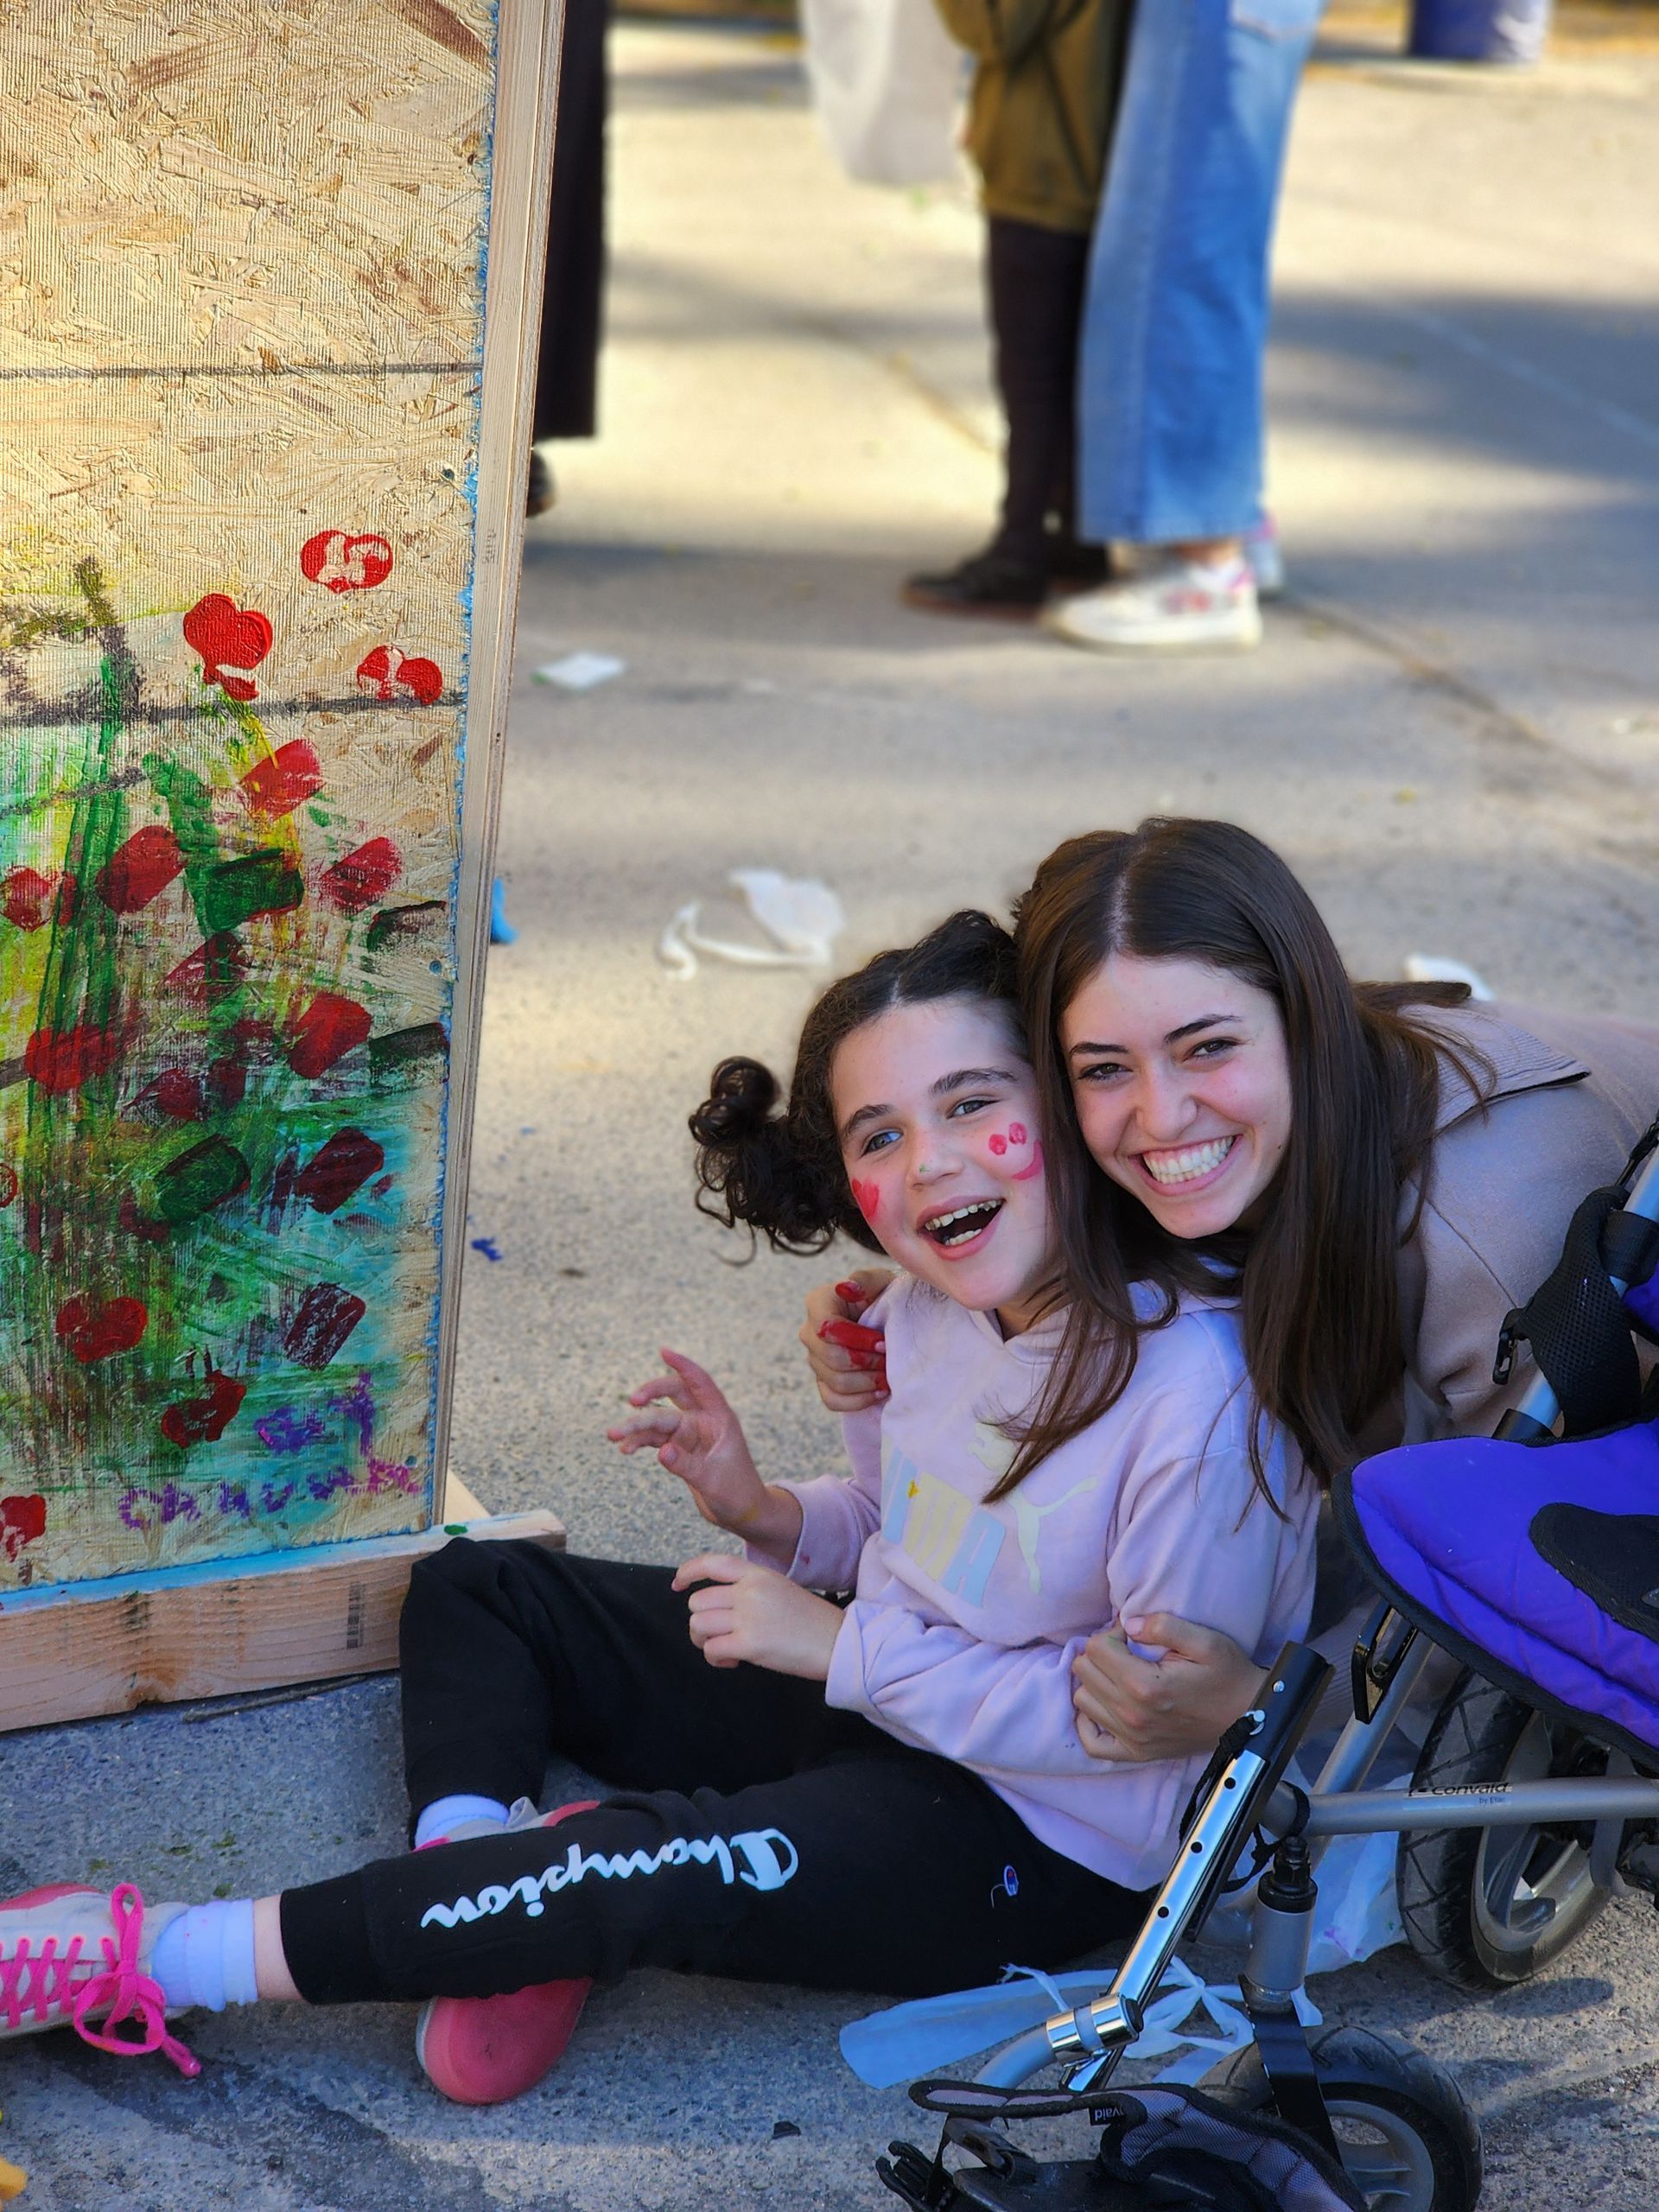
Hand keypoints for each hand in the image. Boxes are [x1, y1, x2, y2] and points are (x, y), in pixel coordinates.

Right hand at [607, 1349, 801, 1559]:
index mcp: (720, 1418)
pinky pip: (654, 1439)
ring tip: (614, 1436)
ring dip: (636, 1426)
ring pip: (658, 1420)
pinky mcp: (679, 1450)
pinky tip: (625, 1449)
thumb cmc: (737, 1493)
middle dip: (652, 1394)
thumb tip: (661, 1451)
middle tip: (633, 1402)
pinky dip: (639, 1442)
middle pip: (674, 1395)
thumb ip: (687, 1466)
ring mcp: (689, 1434)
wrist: (741, 1513)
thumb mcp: (713, 1480)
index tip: (663, 1351)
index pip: (701, 1383)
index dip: (684, 1366)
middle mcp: (703, 1421)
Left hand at [672, 1553, 843, 1678]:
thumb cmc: (811, 1621)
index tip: (678, 1585)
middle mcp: (750, 1591)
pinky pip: (712, 1649)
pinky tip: (734, 1662)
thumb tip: (716, 1608)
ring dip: (705, 1641)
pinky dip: (716, 1659)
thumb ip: (749, 1591)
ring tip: (725, 1649)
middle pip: (698, 1602)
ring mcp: (749, 1616)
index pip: (712, 1563)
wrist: (838, 1642)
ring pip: (698, 1625)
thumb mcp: (779, 1589)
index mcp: (758, 1574)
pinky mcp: (750, 1644)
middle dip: (701, 1622)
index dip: (688, 1572)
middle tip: (718, 1636)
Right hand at [800, 1271, 893, 1413]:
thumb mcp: (880, 1280)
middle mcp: (810, 1332)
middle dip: (866, 1362)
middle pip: (831, 1358)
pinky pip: (833, 1400)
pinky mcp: (824, 1382)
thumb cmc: (884, 1295)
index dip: (856, 1338)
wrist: (888, 1317)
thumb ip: (864, 1280)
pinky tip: (879, 1392)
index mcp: (818, 1302)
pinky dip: (859, 1400)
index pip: (826, 1327)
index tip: (883, 1341)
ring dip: (867, 1382)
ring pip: (835, 1382)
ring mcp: (815, 1360)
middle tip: (889, 1359)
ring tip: (888, 1375)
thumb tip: (847, 1288)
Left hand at [1071, 1615, 1262, 1762]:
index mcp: (1145, 1686)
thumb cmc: (1228, 1676)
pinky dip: (1090, 1722)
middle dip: (1100, 1653)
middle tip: (1126, 1651)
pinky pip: (1091, 1742)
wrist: (1248, 1717)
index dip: (1111, 1633)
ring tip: (1119, 1674)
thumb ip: (1164, 1625)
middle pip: (1084, 1671)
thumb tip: (1128, 1624)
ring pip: (1082, 1700)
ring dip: (1095, 1682)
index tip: (1132, 1635)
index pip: (1096, 1648)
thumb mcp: (1206, 1641)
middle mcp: (1132, 1716)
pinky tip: (1106, 1705)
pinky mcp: (1137, 1753)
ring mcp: (1133, 1739)